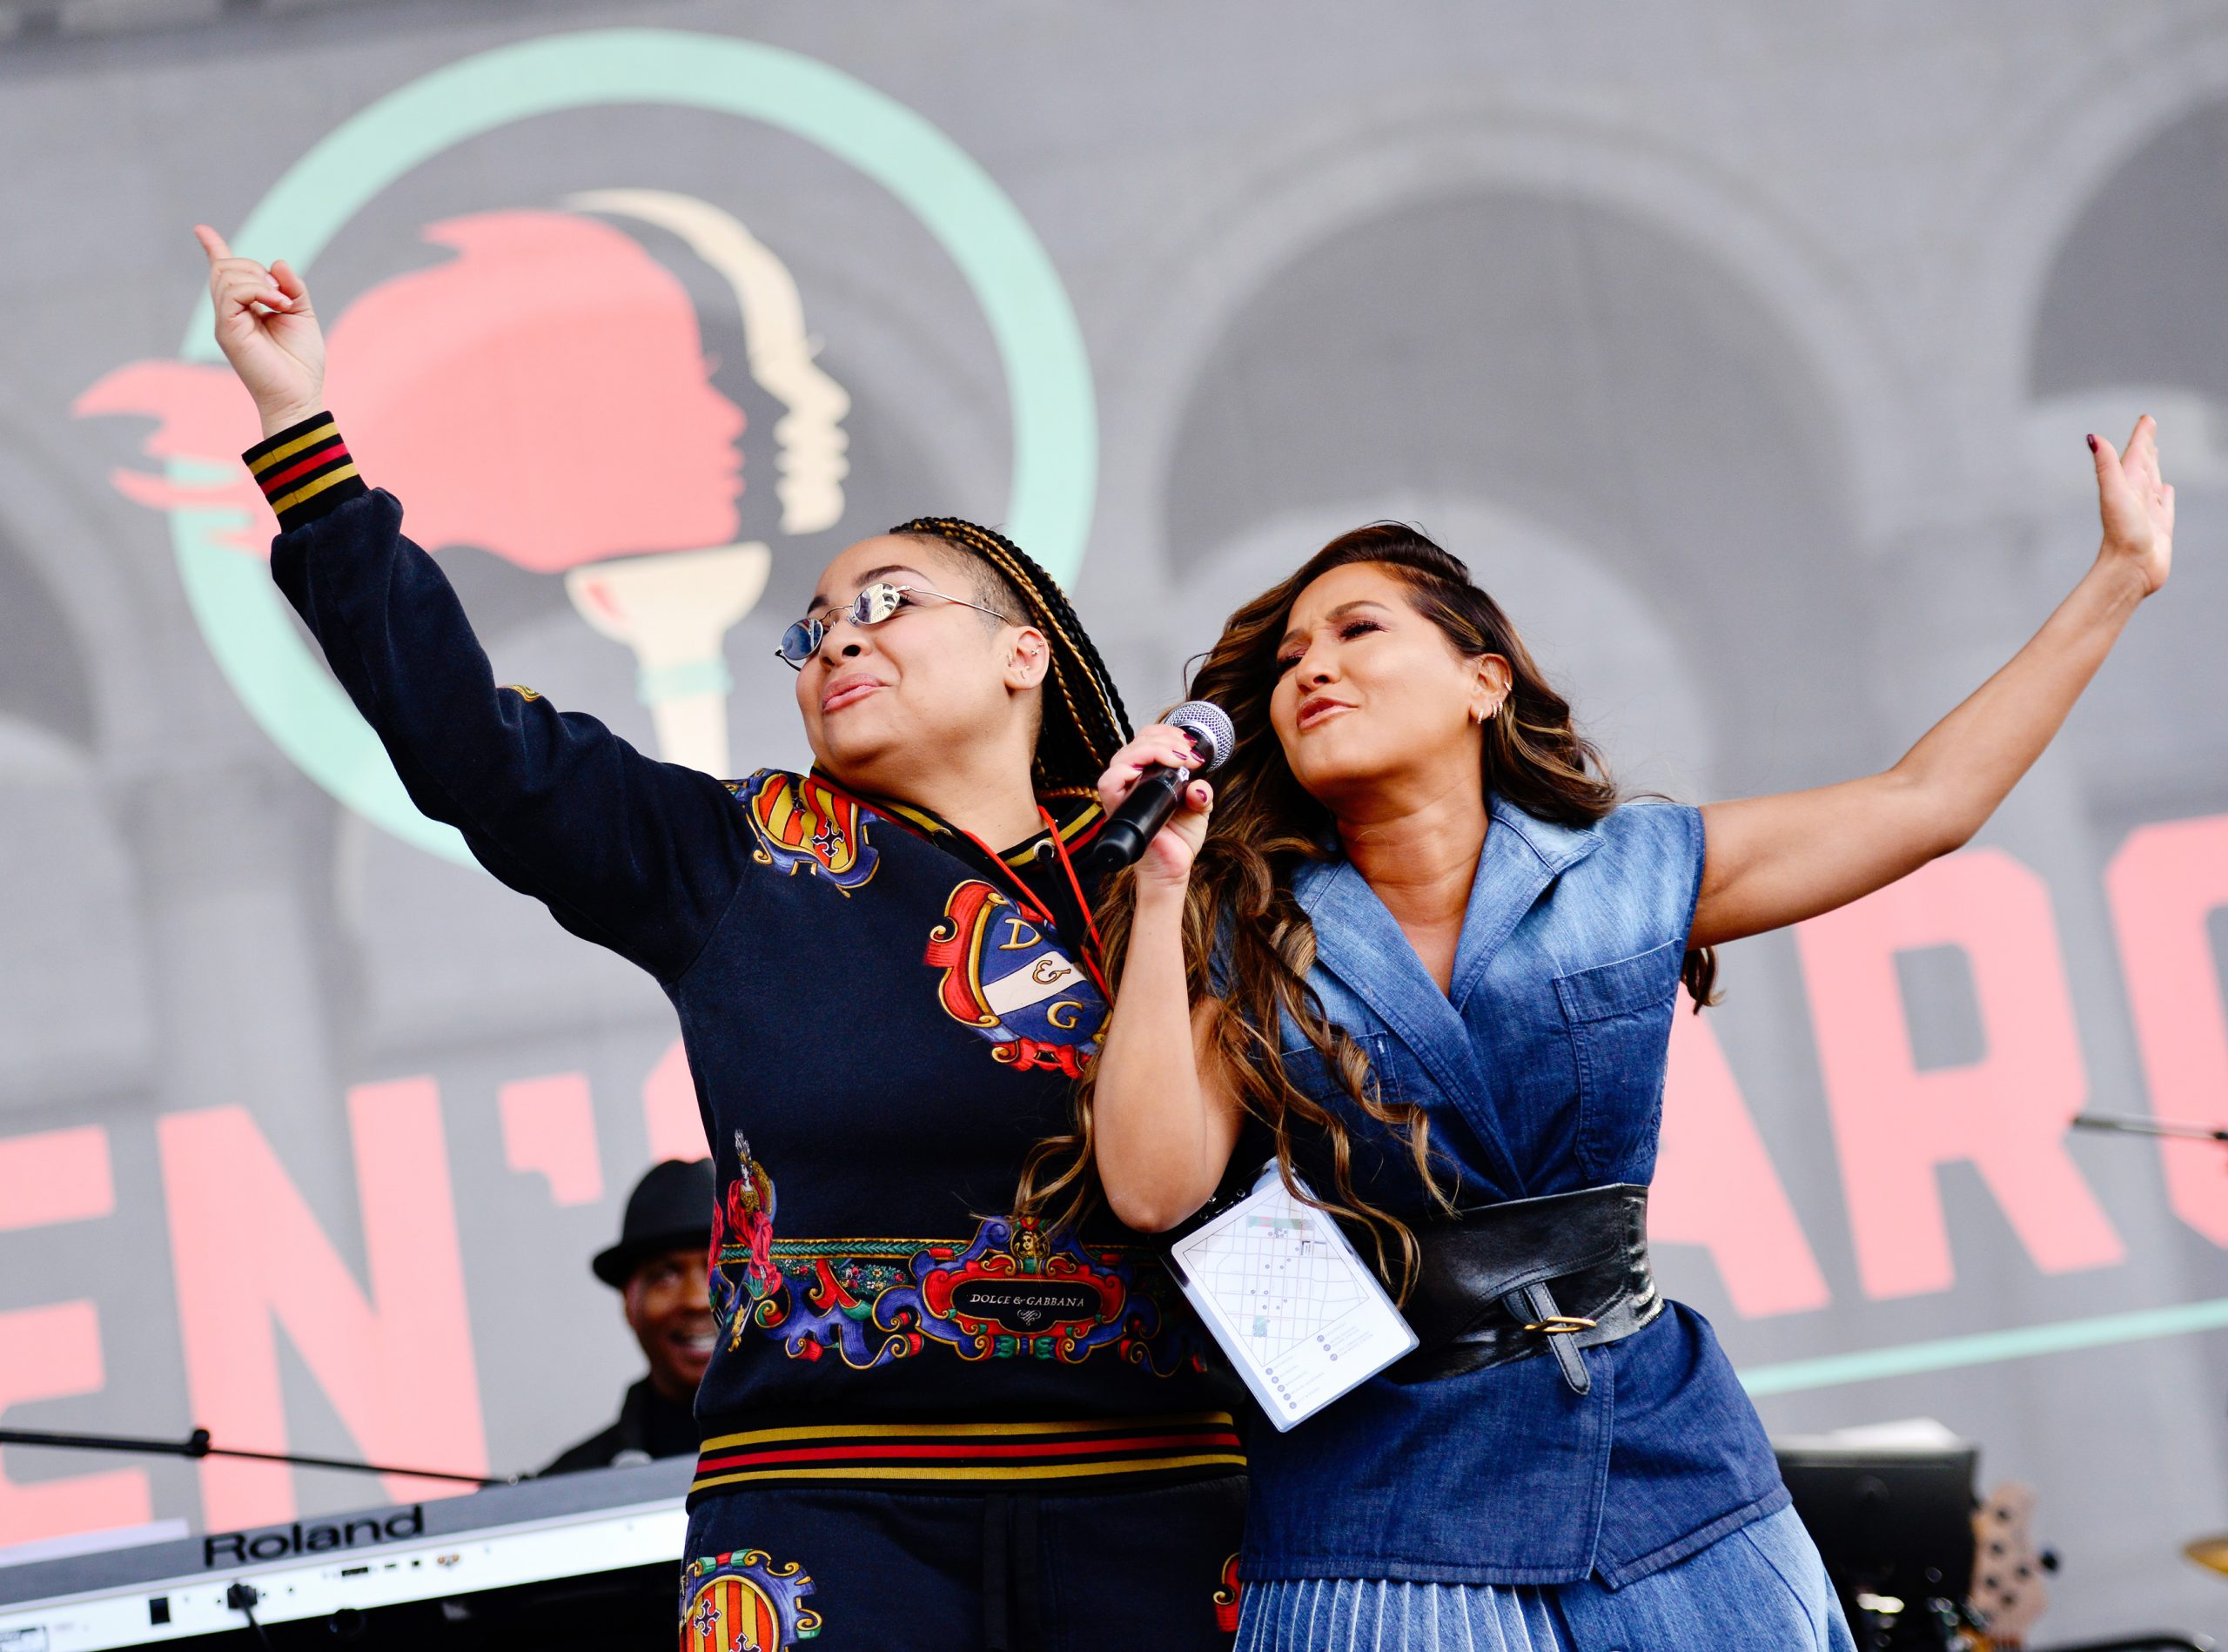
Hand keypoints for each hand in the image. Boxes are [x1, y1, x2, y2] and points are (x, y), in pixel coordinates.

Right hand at [194, 225, 324, 436]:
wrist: (299, 395)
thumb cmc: (301, 363)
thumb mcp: (302, 316)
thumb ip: (292, 288)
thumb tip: (277, 262)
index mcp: (245, 309)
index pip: (223, 274)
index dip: (214, 249)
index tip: (201, 230)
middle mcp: (230, 314)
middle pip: (226, 267)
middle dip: (254, 267)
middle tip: (282, 295)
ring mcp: (226, 322)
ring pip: (226, 275)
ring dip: (259, 279)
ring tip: (282, 302)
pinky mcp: (227, 330)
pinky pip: (233, 292)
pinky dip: (258, 290)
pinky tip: (277, 304)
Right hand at [1096, 725, 1214, 894]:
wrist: (1172, 868)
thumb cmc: (1179, 839)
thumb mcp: (1200, 809)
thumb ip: (1202, 792)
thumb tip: (1198, 787)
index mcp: (1149, 775)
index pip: (1146, 740)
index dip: (1167, 734)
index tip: (1191, 748)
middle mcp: (1132, 781)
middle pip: (1136, 743)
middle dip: (1166, 740)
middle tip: (1188, 755)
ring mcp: (1123, 794)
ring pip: (1123, 756)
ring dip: (1153, 750)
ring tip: (1179, 759)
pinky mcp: (1117, 808)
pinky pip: (1108, 782)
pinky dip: (1126, 770)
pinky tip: (1149, 771)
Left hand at [2091, 414, 2173, 595]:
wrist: (2129, 569)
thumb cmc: (2122, 533)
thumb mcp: (2113, 492)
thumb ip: (2105, 464)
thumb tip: (2092, 437)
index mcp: (2127, 483)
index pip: (2135, 453)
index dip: (2141, 435)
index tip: (2146, 419)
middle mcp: (2136, 495)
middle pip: (2143, 462)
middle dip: (2146, 444)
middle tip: (2148, 428)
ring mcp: (2148, 510)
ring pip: (2154, 479)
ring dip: (2155, 465)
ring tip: (2155, 453)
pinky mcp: (2160, 525)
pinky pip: (2164, 502)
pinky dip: (2165, 492)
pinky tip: (2164, 489)